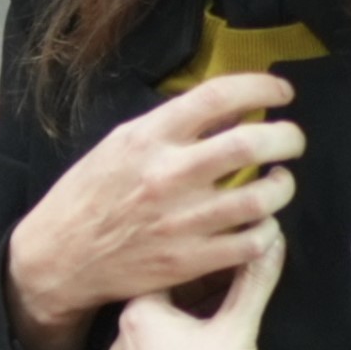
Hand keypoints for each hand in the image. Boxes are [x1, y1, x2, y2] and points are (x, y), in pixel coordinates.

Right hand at [3, 76, 304, 349]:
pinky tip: (259, 222)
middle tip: (291, 141)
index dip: (262, 88)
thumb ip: (172, 127)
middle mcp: (168, 175)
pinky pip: (252, 242)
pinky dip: (266, 230)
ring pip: (262, 197)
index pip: (219, 96)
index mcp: (148, 138)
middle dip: (288, 137)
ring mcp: (181, 221)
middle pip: (252, 143)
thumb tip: (231, 111)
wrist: (59, 258)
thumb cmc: (88, 196)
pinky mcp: (189, 260)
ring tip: (278, 182)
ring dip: (282, 185)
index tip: (280, 94)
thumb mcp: (120, 145)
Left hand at [108, 222, 285, 349]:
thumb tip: (272, 240)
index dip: (193, 263)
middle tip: (224, 280)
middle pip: (157, 302)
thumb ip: (254, 279)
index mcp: (136, 315)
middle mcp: (120, 341)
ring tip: (217, 314)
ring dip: (183, 321)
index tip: (216, 254)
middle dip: (191, 292)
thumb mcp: (238, 325)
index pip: (161, 273)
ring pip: (154, 332)